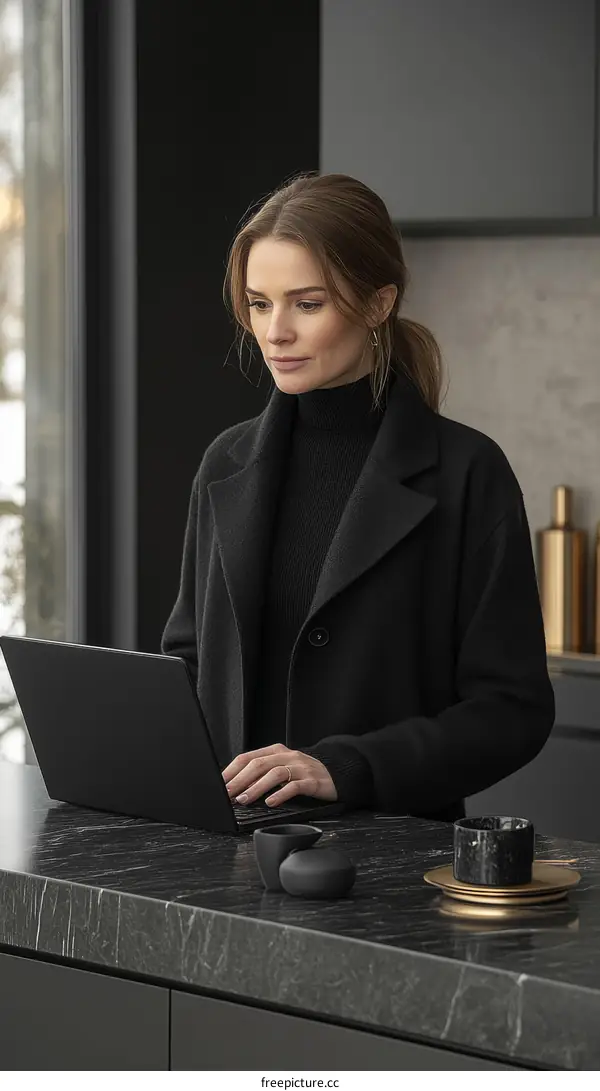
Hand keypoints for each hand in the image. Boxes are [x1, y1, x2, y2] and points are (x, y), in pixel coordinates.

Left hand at [222, 743, 337, 807]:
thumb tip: (236, 788)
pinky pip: (295, 786)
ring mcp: (301, 767)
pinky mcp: (313, 781)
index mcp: (276, 751)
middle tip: (227, 794)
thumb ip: (262, 774)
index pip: (248, 757)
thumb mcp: (282, 768)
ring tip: (244, 800)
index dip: (231, 771)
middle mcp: (288, 756)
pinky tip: (271, 803)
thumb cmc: (304, 773)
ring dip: (256, 788)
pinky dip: (281, 794)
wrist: (337, 773)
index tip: (219, 784)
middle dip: (239, 780)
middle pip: (259, 764)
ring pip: (275, 774)